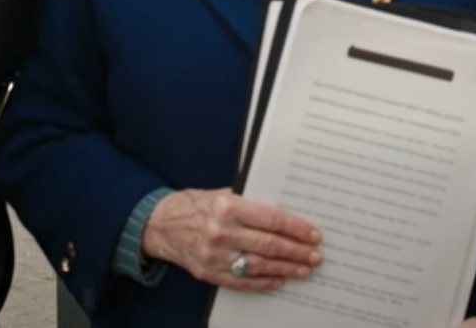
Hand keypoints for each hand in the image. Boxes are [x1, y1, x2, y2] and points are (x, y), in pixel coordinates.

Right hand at [142, 187, 322, 291]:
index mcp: (228, 206)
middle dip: (296, 251)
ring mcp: (215, 255)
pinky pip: (241, 282)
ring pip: (259, 266)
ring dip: (285, 269)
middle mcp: (222, 232)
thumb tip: (282, 214)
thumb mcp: (221, 193)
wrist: (161, 224)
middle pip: (269, 245)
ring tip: (304, 270)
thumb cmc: (196, 204)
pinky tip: (279, 280)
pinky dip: (263, 282)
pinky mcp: (209, 273)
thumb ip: (248, 203)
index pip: (272, 219)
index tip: (313, 235)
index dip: (296, 228)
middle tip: (315, 256)